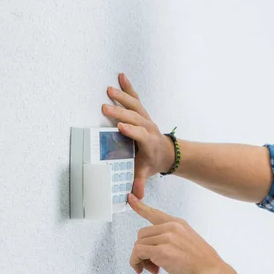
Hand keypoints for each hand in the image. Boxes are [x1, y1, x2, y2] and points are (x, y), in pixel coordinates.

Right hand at [102, 73, 174, 199]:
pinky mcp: (142, 112)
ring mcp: (145, 118)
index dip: (131, 131)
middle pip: (134, 118)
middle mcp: (147, 127)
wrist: (167, 152)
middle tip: (105, 107)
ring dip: (122, 97)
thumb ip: (139, 183)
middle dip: (121, 112)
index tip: (120, 127)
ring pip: (134, 105)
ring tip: (109, 89)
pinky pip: (135, 97)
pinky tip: (121, 76)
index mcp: (148, 142)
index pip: (139, 135)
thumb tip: (134, 197)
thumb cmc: (153, 162)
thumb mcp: (146, 172)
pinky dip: (128, 86)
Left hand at [127, 193, 224, 273]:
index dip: (140, 206)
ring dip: (140, 259)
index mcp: (179, 224)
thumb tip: (152, 250)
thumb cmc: (201, 263)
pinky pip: (137, 252)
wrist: (211, 272)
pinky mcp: (161, 251)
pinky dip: (135, 262)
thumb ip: (172, 240)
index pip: (155, 213)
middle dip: (143, 250)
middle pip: (142, 234)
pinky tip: (143, 269)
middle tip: (152, 264)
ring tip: (153, 269)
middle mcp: (172, 227)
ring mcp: (167, 238)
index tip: (131, 198)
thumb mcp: (189, 242)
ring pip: (138, 244)